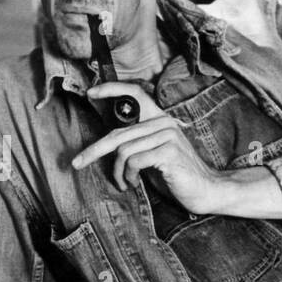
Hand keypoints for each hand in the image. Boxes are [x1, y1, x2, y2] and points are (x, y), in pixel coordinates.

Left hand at [72, 82, 222, 211]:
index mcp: (159, 119)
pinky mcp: (169, 151)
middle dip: (93, 150)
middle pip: (118, 133)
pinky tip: (133, 184)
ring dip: (118, 172)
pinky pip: (134, 161)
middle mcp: (163, 122)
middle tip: (76, 163)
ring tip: (125, 183)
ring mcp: (167, 135)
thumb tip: (105, 145)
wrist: (205, 191)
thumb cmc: (175, 175)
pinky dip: (128, 176)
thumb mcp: (151, 155)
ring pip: (123, 151)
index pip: (136, 94)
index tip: (90, 92)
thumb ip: (134, 144)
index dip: (112, 89)